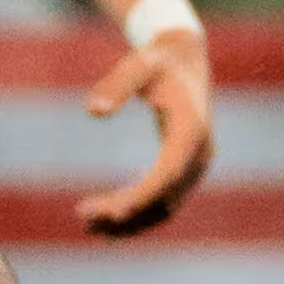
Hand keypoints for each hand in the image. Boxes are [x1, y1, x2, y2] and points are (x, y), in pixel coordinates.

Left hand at [78, 20, 215, 233]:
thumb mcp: (138, 64)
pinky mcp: (187, 170)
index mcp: (192, 129)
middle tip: (83, 215)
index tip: (112, 212)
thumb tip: (92, 111)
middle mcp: (200, 153)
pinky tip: (107, 217)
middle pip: (165, 196)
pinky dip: (139, 213)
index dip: (143, 195)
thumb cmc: (158, 60)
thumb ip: (116, 85)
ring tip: (89, 226)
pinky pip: (165, 202)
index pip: (168, 172)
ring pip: (166, 207)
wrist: (186, 58)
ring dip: (131, 221)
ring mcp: (196, 165)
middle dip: (126, 211)